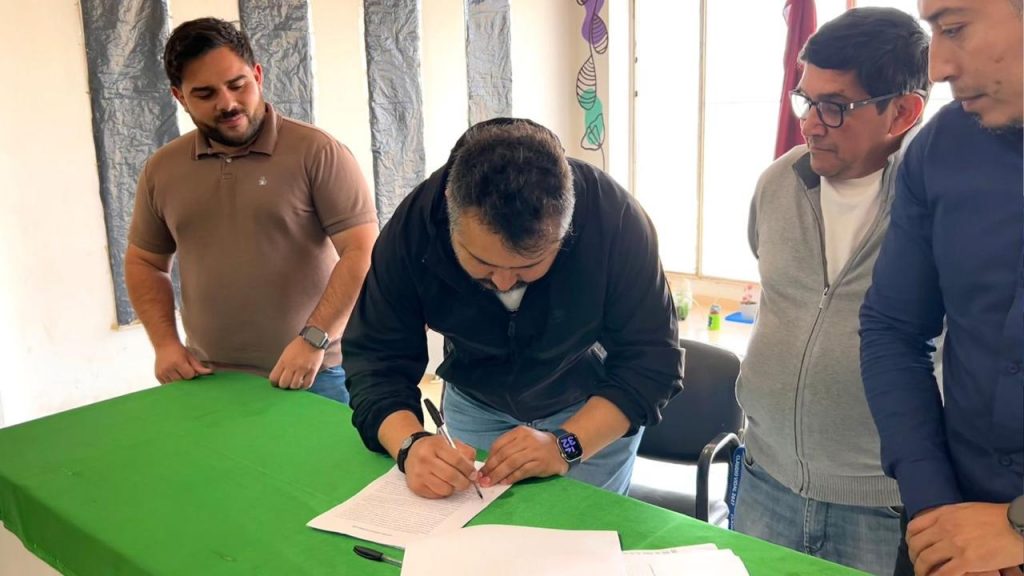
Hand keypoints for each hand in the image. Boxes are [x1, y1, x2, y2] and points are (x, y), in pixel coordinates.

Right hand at [154, 342, 211, 383]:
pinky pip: (167, 385)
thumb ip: (199, 366)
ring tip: (178, 372)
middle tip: (184, 371)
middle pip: (182, 381)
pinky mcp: (158, 376)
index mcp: (177, 362)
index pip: (189, 375)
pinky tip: (173, 375)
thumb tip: (210, 372)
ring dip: (179, 381)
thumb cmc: (179, 351)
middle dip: (185, 378)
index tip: (190, 368)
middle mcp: (168, 368)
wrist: (164, 344)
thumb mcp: (190, 356)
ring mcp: (162, 373)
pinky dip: (172, 382)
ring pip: (174, 385)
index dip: (192, 373)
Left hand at [269, 337, 325, 389]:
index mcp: (283, 361)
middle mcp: (292, 366)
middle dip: (284, 386)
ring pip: (295, 385)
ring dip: (294, 386)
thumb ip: (282, 365)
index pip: (274, 378)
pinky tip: (303, 383)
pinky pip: (307, 384)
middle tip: (287, 383)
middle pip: (283, 384)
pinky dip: (304, 386)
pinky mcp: (312, 371)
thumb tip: (278, 377)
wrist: (313, 339)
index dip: (274, 383)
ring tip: (295, 383)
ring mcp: (303, 369)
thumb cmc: (298, 346)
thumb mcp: (286, 353)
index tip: (276, 383)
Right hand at [403, 435, 477, 498]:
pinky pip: (437, 495)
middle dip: (464, 482)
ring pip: (445, 489)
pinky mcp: (416, 486)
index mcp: (435, 445)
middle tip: (468, 482)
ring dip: (453, 488)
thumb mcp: (450, 443)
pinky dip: (443, 492)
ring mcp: (419, 474)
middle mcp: (425, 459)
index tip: (473, 474)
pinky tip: (442, 484)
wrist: (412, 451)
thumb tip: (473, 471)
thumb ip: (465, 452)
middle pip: (451, 476)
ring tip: (453, 482)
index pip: (457, 460)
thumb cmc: (435, 448)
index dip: (468, 469)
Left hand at [478, 426, 568, 487]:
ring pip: (511, 463)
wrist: (562, 448)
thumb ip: (509, 448)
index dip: (489, 458)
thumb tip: (490, 464)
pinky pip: (522, 471)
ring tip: (490, 482)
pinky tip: (504, 482)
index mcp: (519, 432)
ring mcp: (534, 451)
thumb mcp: (524, 439)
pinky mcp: (540, 463)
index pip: (499, 445)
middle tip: (482, 478)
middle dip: (491, 468)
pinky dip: (512, 477)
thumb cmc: (538, 445)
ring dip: (498, 474)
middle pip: (503, 455)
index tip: (482, 469)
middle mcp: (526, 440)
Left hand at [908, 502, 1023, 575]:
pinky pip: (943, 573)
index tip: (913, 548)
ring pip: (926, 560)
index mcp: (944, 514)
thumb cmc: (997, 517)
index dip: (910, 541)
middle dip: (914, 557)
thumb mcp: (966, 509)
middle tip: (919, 565)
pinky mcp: (967, 560)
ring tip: (924, 575)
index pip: (914, 527)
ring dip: (922, 570)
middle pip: (916, 545)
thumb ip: (950, 516)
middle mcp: (945, 528)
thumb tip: (941, 523)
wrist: (1017, 524)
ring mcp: (954, 544)